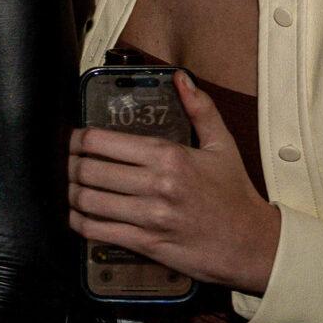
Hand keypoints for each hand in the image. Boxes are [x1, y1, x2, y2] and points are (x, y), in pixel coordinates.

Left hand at [68, 70, 282, 295]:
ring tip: (74, 188)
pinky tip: (80, 216)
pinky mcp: (146, 243)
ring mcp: (149, 216)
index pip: (102, 141)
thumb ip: (200, 108)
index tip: (76, 140)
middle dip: (70, 166)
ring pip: (87, 200)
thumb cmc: (234, 195)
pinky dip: (80, 223)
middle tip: (71, 164)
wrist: (252, 244)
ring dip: (72, 194)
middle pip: (88, 169)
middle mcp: (156, 184)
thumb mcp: (222, 146)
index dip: (78, 139)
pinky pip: (97, 231)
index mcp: (169, 156)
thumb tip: (181, 78)